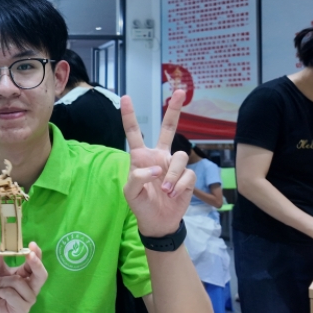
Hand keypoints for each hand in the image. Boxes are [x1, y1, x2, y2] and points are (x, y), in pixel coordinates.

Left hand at [0, 241, 46, 312]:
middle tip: (29, 254)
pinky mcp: (23, 309)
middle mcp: (31, 287)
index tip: (32, 244)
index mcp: (26, 275)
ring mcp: (29, 299)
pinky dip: (1, 290)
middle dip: (36, 263)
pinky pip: (12, 294)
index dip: (37, 254)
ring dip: (3, 281)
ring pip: (20, 283)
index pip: (36, 263)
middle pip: (41, 275)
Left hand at [121, 90, 195, 236]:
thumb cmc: (141, 204)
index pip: (134, 132)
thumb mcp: (130, 193)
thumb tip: (156, 168)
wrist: (158, 221)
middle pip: (168, 128)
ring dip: (172, 176)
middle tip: (180, 91)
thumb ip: (138, 177)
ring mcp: (174, 165)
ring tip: (165, 190)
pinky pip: (188, 174)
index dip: (129, 115)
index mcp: (141, 156)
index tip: (125, 97)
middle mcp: (159, 156)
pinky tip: (173, 195)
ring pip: (180, 156)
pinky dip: (180, 186)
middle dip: (175, 109)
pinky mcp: (187, 176)